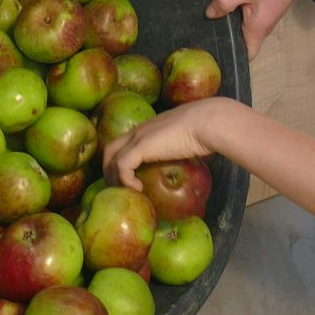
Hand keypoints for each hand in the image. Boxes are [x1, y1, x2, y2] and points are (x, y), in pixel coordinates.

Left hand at [103, 97, 227, 187]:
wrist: (206, 122)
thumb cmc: (203, 131)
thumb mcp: (186, 143)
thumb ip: (181, 152)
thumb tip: (191, 166)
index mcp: (147, 130)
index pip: (121, 145)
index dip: (118, 163)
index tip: (127, 181)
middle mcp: (137, 131)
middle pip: (109, 152)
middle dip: (110, 173)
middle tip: (122, 191)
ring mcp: (137, 138)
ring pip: (110, 159)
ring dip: (115, 179)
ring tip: (129, 193)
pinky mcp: (141, 146)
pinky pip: (122, 166)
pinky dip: (125, 180)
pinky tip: (138, 189)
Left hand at [206, 0, 314, 59]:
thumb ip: (226, 2)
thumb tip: (208, 14)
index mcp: (257, 30)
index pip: (246, 54)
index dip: (232, 56)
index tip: (213, 52)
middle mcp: (258, 26)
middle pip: (240, 40)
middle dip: (224, 38)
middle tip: (202, 34)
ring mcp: (258, 15)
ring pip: (239, 25)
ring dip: (226, 22)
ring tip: (203, 20)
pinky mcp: (256, 3)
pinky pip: (241, 12)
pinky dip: (231, 10)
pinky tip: (217, 4)